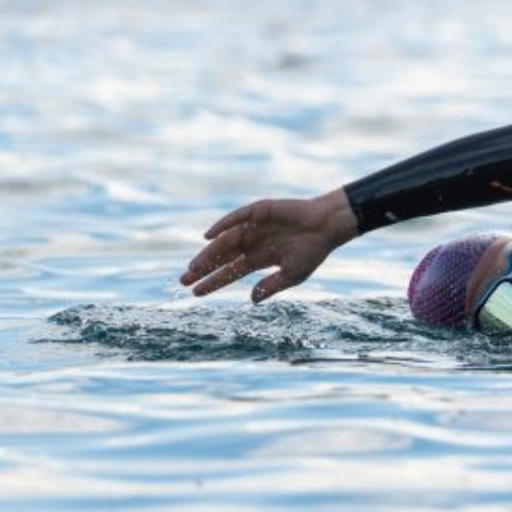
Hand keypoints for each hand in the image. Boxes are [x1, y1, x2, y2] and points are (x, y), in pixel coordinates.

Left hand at [180, 189, 357, 302]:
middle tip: (183, 281)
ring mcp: (254, 226)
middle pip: (222, 258)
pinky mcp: (259, 211)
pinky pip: (236, 218)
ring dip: (209, 253)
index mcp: (260, 258)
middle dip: (203, 269)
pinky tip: (208, 236)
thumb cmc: (314, 251)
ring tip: (194, 267)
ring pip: (225, 241)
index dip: (214, 282)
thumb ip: (271, 286)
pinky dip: (222, 226)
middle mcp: (253, 242)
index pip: (231, 272)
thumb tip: (251, 300)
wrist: (328, 226)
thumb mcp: (293, 275)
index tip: (196, 293)